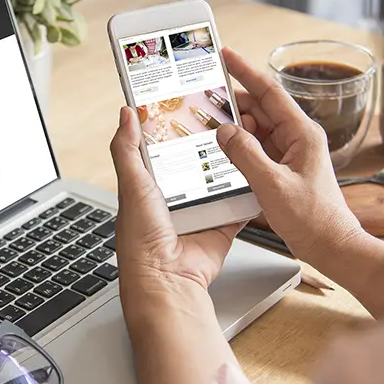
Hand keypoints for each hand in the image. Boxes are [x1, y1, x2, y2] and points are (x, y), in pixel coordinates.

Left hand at [111, 107, 244, 300]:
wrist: (167, 280)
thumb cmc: (142, 239)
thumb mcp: (132, 184)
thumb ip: (127, 149)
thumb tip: (125, 114)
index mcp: (149, 185)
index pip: (162, 148)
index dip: (173, 127)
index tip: (188, 102)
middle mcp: (175, 197)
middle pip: (195, 160)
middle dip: (209, 142)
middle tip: (226, 116)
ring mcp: (200, 211)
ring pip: (220, 179)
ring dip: (231, 164)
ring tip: (246, 137)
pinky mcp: (221, 224)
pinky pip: (240, 204)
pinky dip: (250, 193)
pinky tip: (259, 172)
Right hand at [215, 48, 363, 264]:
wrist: (330, 245)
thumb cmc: (313, 218)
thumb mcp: (272, 184)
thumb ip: (245, 154)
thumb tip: (224, 131)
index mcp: (302, 133)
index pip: (269, 92)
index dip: (245, 71)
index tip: (226, 55)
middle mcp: (297, 138)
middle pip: (259, 109)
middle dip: (232, 102)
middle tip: (204, 98)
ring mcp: (290, 154)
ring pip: (256, 130)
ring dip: (234, 127)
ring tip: (208, 125)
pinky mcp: (283, 169)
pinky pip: (257, 149)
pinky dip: (239, 147)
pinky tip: (222, 151)